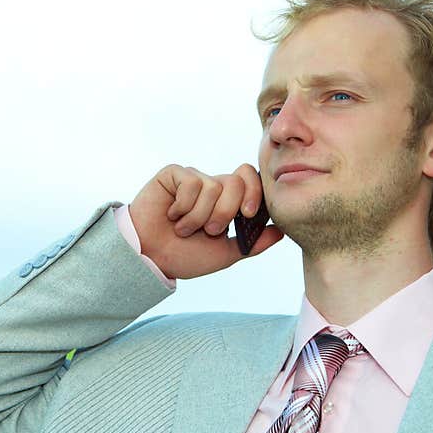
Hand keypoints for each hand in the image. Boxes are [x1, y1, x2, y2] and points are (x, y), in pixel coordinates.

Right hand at [128, 163, 284, 278]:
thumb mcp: (225, 254)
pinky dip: (183, 207)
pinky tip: (171, 215)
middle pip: (235, 181)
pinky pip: (190, 183)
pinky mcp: (173, 174)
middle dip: (225, 211)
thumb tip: (281, 231)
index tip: (246, 216)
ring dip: (198, 217)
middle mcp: (212, 186)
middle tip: (209, 230)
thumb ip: (254, 244)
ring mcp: (192, 178)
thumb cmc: (184, 256)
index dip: (253, 193)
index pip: (250, 180)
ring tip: (184, 229)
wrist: (150, 258)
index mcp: (227, 201)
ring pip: (212, 186)